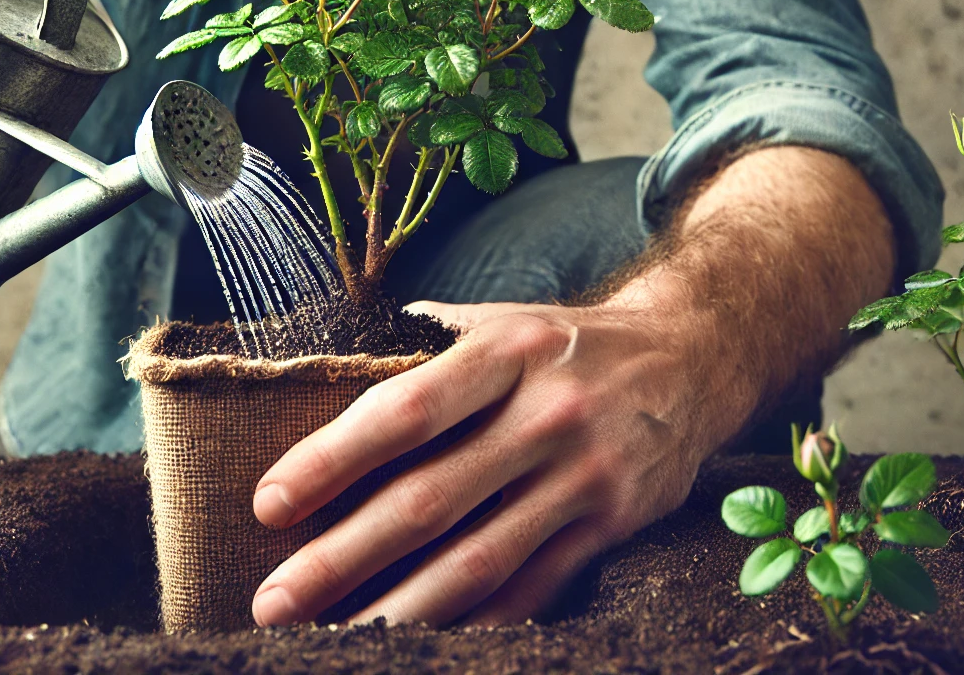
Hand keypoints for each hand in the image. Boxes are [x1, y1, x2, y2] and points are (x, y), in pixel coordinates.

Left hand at [249, 293, 728, 626]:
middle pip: (429, 500)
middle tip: (274, 601)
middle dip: (342, 558)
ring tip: (332, 641)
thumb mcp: (502, 320)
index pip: (402, 411)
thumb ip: (424, 347)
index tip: (267, 505)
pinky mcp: (612, 524)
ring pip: (478, 560)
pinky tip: (421, 646)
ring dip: (397, 610)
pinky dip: (476, 624)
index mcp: (504, 351)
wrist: (695, 353)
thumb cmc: (566, 342)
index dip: (330, 460)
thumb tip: (321, 368)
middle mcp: (545, 412)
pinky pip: (533, 589)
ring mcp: (583, 475)